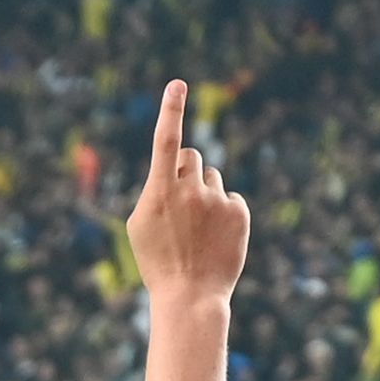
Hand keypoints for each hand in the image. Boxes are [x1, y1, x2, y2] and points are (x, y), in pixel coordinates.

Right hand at [130, 78, 250, 309]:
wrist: (190, 296)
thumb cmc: (158, 261)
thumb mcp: (140, 225)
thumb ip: (155, 190)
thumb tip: (175, 169)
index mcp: (160, 193)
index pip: (166, 141)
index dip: (171, 110)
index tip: (178, 84)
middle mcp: (190, 191)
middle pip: (192, 155)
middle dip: (186, 170)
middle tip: (181, 202)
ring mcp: (217, 201)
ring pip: (212, 177)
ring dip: (204, 193)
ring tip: (198, 229)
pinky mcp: (239, 213)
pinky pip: (230, 198)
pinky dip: (223, 213)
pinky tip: (215, 237)